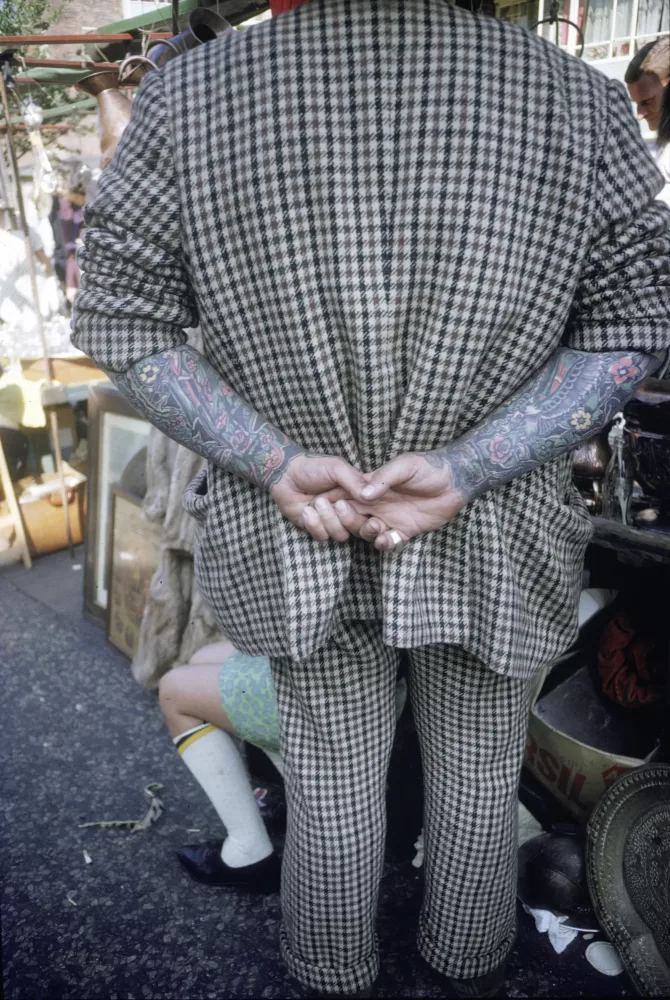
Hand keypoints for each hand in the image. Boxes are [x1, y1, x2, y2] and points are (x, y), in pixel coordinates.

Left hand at [270, 453, 387, 542]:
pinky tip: (306, 510)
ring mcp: (332, 521)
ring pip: (341, 535)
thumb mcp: (337, 468)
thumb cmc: (314, 467)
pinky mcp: (316, 528)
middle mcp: (348, 512)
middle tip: (340, 504)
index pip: (374, 515)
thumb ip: (355, 480)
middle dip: (350, 520)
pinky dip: (314, 524)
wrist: (286, 474)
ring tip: (318, 501)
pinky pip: (322, 536)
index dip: (375, 521)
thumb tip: (371, 494)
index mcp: (358, 498)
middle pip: (360, 529)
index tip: (373, 519)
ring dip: (329, 519)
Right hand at [325, 451, 469, 550]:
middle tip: (350, 517)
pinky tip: (387, 538)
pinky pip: (390, 542)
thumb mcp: (405, 465)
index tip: (329, 505)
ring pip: (368, 532)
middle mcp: (378, 504)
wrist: (456, 480)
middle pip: (353, 517)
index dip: (337, 502)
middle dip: (348, 520)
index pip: (348, 496)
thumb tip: (364, 493)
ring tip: (376, 526)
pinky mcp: (406, 531)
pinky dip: (386, 543)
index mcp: (373, 487)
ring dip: (367, 532)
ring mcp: (391, 518)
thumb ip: (384, 478)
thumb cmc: (429, 467)